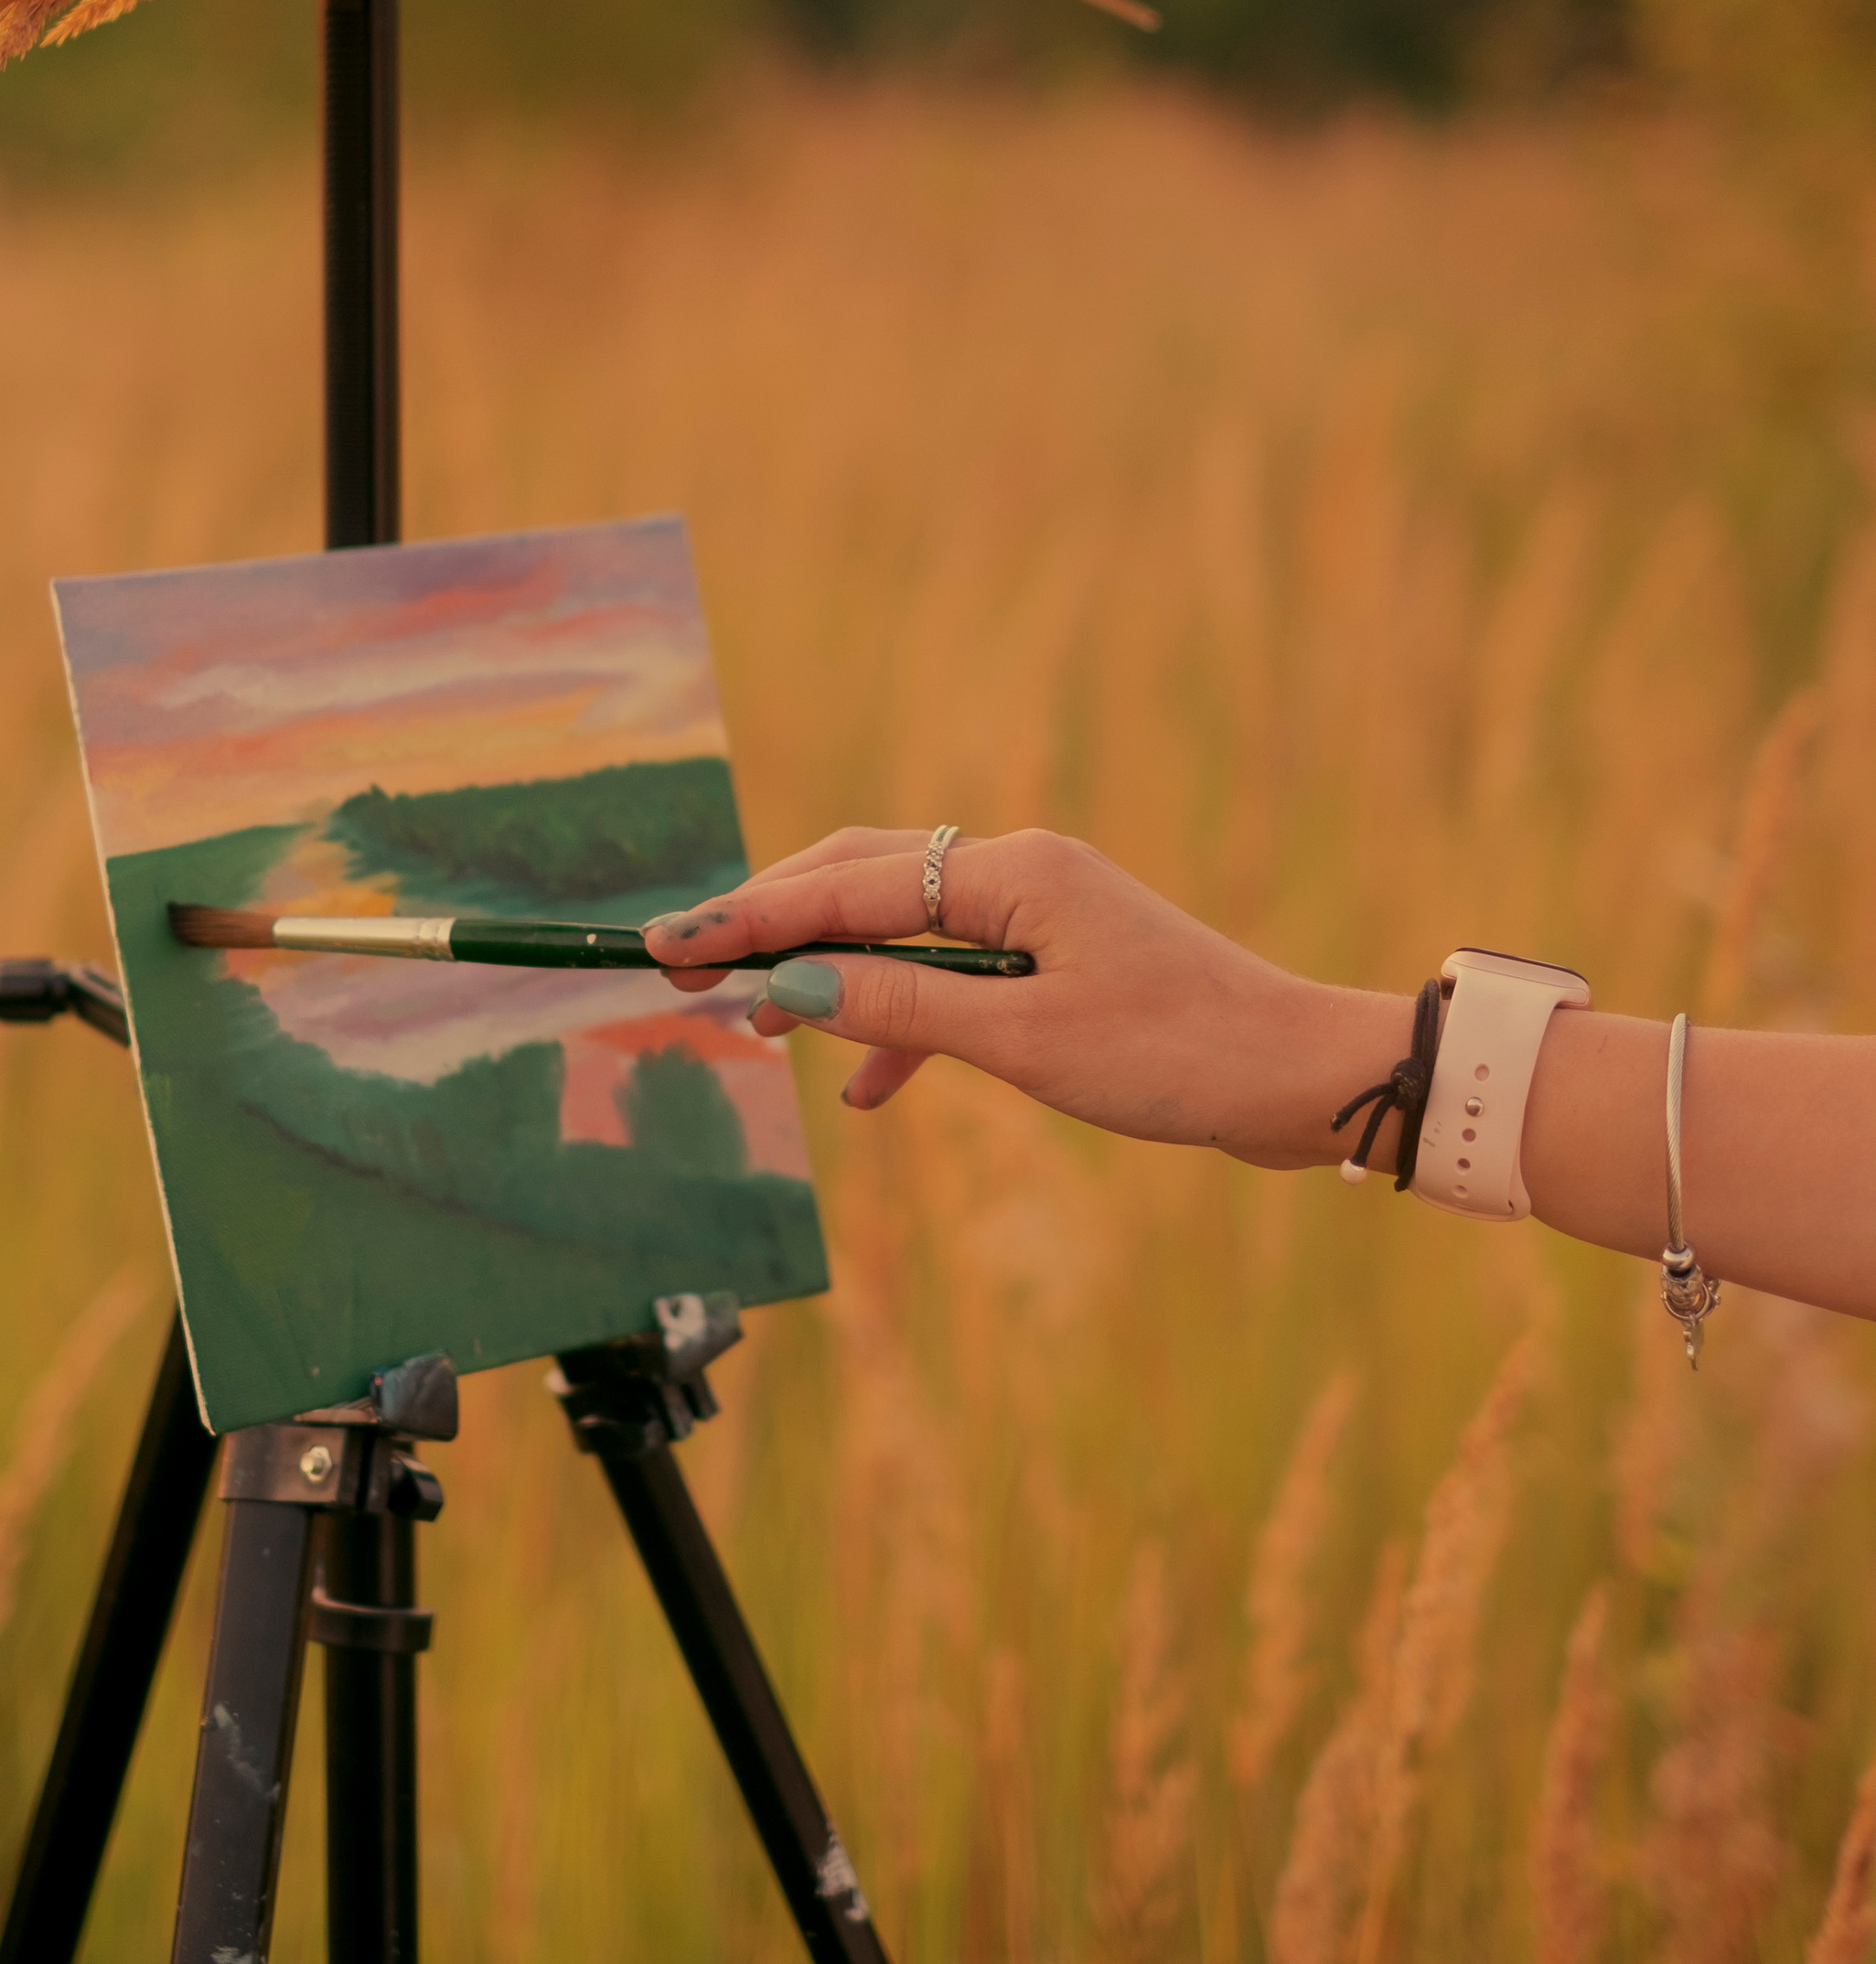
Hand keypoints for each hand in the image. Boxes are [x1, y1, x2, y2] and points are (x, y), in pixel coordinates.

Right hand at [645, 825, 1400, 1167]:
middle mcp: (1020, 873)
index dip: (748, 918)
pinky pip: (951, 976)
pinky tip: (866, 1089)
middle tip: (685, 969)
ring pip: (900, 929)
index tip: (665, 947)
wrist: (1298, 1079)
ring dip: (829, 973)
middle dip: (772, 923)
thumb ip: (903, 1011)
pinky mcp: (1063, 964)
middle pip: (862, 880)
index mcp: (1011, 874)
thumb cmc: (1177, 1057)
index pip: (845, 886)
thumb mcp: (1025, 1043)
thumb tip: (792, 987)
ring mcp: (1043, 915)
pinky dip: (899, 1020)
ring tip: (759, 1026)